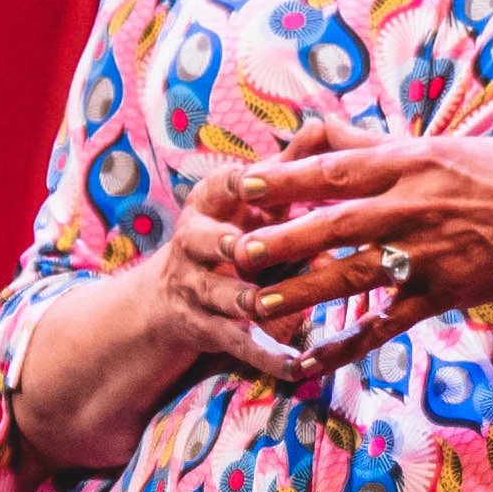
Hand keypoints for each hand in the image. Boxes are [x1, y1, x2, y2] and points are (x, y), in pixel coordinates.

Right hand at [90, 174, 318, 394]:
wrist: (169, 298)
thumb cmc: (229, 234)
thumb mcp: (250, 202)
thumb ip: (286, 170)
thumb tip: (323, 125)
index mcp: (208, 207)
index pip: (217, 188)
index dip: (232, 184)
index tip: (251, 178)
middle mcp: (194, 244)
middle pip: (202, 241)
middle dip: (222, 244)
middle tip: (241, 247)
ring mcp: (197, 289)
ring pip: (218, 295)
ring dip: (241, 300)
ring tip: (261, 305)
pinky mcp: (208, 329)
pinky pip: (238, 344)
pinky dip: (266, 355)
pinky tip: (295, 366)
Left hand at [210, 121, 492, 334]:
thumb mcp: (446, 145)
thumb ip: (381, 145)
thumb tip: (324, 134)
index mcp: (413, 162)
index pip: (337, 169)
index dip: (287, 179)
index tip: (245, 187)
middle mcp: (416, 207)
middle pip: (335, 224)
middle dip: (282, 239)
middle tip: (235, 251)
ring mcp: (429, 254)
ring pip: (353, 276)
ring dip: (302, 292)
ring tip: (258, 304)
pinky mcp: (444, 293)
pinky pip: (387, 322)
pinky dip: (349, 342)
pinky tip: (314, 359)